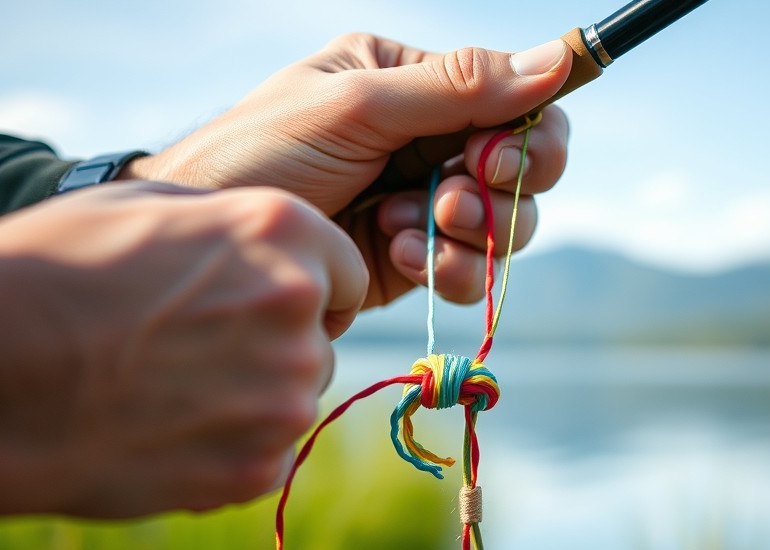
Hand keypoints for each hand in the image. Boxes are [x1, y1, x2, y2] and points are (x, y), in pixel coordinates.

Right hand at [0, 182, 366, 517]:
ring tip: (164, 391)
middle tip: (191, 351)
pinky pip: (264, 456)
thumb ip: (230, 226)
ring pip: (291, 401)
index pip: (344, 269)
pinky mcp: (256, 468)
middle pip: (316, 340)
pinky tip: (162, 432)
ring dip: (247, 400)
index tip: (270, 302)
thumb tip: (264, 250)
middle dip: (271, 346)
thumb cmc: (49, 273)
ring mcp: (282, 398)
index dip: (311, 286)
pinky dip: (226, 451)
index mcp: (281, 234)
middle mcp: (298, 312)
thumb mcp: (145, 206)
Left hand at [123, 34, 572, 309]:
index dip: (527, 137)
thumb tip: (560, 57)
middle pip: (525, 171)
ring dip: (470, 235)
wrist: (209, 245)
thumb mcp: (358, 105)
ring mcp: (421, 205)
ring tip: (403, 231)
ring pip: (505, 228)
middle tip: (450, 202)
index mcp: (414, 83)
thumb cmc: (261, 153)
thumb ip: (459, 87)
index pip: (514, 102)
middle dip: (498, 194)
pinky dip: (448, 271)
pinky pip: (469, 272)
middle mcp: (427, 141)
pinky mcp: (409, 261)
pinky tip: (394, 257)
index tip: (491, 159)